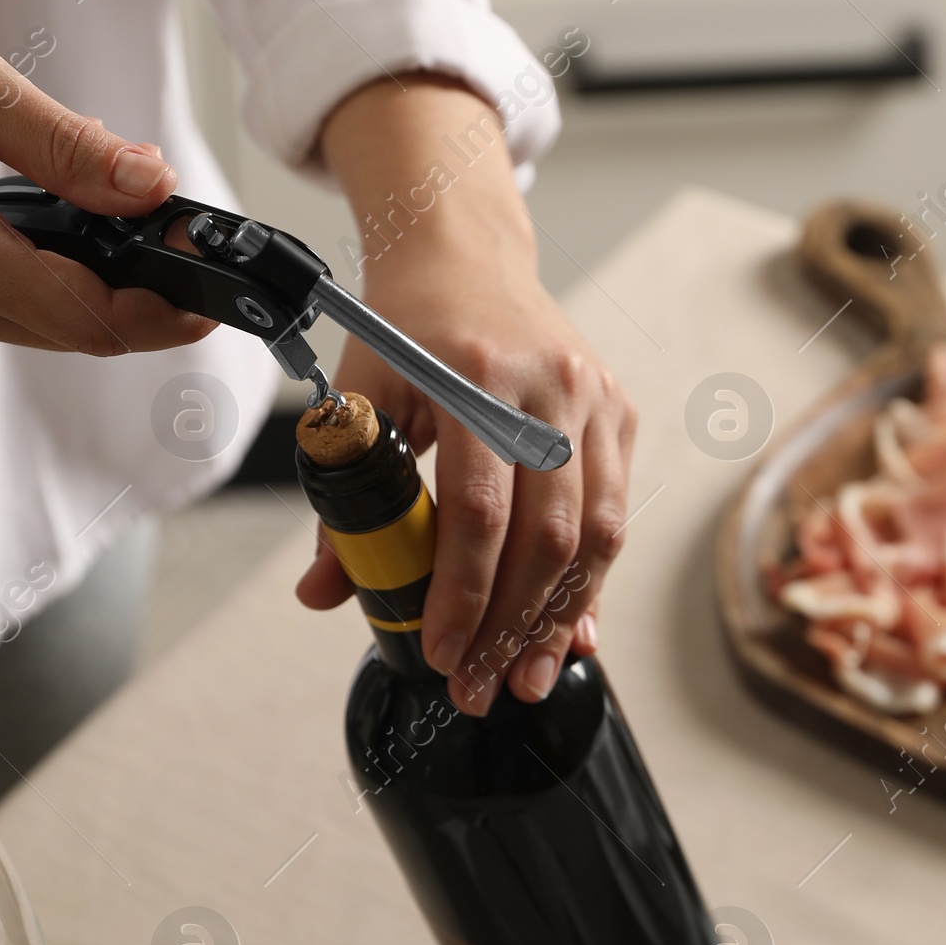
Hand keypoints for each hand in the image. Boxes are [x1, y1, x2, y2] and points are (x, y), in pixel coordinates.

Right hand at [0, 6, 213, 355]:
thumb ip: (67, 146)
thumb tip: (152, 185)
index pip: (92, 316)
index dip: (167, 308)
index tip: (220, 285)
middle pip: (79, 330)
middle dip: (145, 291)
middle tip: (192, 236)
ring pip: (46, 325)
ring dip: (97, 282)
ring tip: (127, 217)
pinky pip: (6, 311)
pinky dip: (48, 278)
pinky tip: (57, 225)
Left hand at [298, 77, 635, 709]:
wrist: (464, 255)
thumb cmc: (404, 328)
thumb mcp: (355, 399)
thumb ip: (340, 500)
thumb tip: (325, 594)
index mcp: (475, 378)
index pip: (478, 509)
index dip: (462, 593)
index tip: (441, 653)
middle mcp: (548, 389)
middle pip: (546, 536)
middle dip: (511, 627)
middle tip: (478, 689)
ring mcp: (594, 400)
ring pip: (596, 535)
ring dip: (559, 619)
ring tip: (523, 678)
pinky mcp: (620, 413)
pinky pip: (613, 515)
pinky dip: (590, 582)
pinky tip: (564, 632)